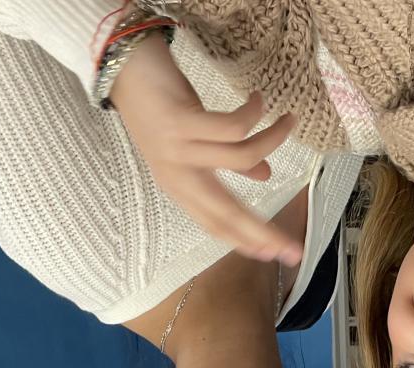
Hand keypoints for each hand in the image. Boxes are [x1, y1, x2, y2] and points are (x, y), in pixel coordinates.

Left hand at [111, 33, 301, 265]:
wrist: (120, 67)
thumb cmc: (160, 105)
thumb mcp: (195, 143)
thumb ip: (228, 164)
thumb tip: (264, 175)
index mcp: (180, 185)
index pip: (216, 225)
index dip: (246, 241)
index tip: (274, 255)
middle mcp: (177, 174)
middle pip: (227, 212)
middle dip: (263, 231)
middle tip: (292, 247)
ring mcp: (177, 150)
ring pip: (241, 158)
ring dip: (272, 139)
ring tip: (288, 122)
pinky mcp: (180, 123)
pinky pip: (231, 128)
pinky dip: (253, 115)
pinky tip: (259, 102)